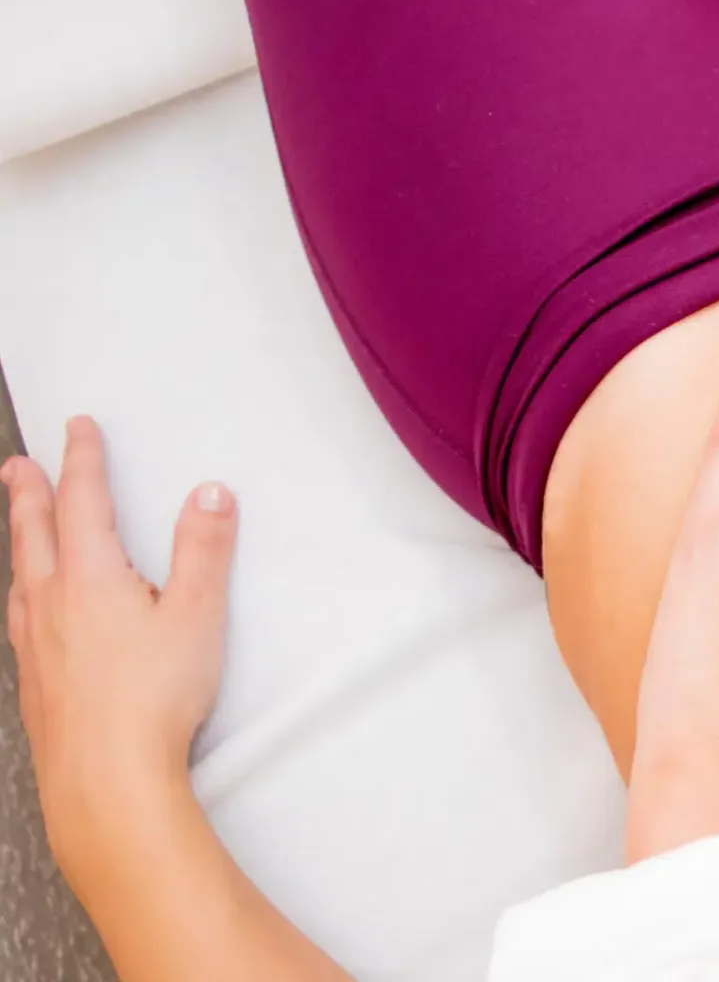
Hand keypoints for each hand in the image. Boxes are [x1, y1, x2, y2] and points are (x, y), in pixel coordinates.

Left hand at [5, 418, 236, 880]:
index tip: (79, 430)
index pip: (83, 502)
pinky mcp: (34, 678)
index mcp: (91, 578)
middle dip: (29, 491)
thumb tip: (209, 496)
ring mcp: (34, 642)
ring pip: (20, 572)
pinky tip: (27, 605)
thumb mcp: (198, 617)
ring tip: (18, 522)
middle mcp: (51, 603)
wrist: (104, 779)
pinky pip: (18, 614)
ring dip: (19, 536)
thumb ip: (204, 552)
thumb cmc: (151, 703)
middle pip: (34, 531)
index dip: (83, 460)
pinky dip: (20, 589)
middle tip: (19, 464)